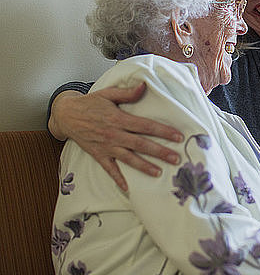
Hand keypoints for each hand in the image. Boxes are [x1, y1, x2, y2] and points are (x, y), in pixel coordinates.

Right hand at [49, 83, 183, 190]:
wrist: (65, 115)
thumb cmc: (90, 103)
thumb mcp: (108, 94)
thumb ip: (127, 92)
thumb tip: (144, 86)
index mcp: (119, 118)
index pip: (146, 126)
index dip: (163, 131)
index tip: (178, 136)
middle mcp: (114, 134)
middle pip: (141, 144)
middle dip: (160, 152)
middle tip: (176, 159)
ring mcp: (106, 146)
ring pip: (128, 158)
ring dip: (144, 166)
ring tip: (159, 173)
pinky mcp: (98, 155)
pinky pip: (109, 169)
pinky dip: (118, 178)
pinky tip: (128, 188)